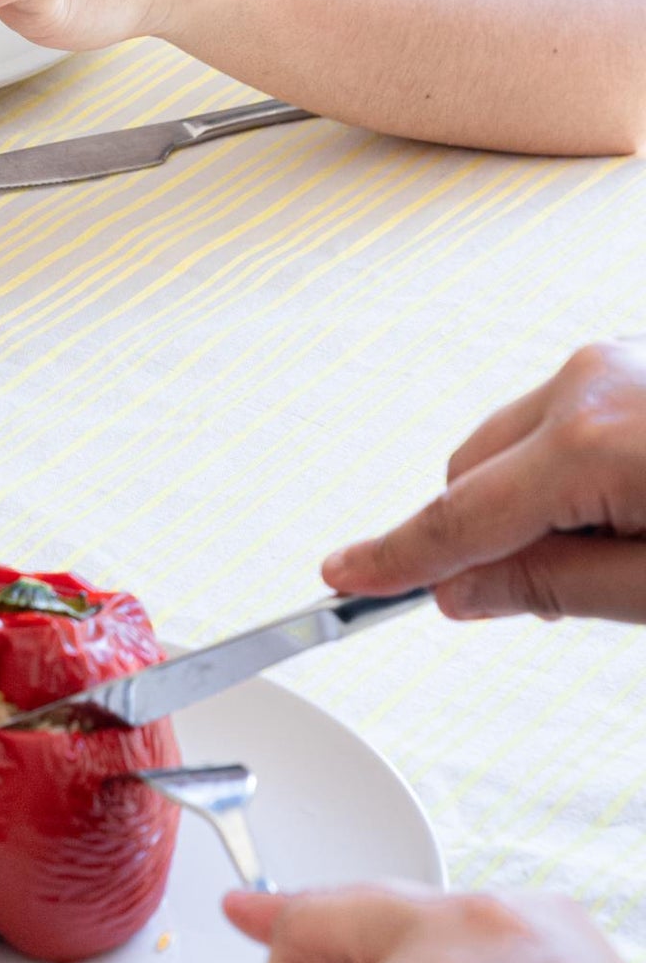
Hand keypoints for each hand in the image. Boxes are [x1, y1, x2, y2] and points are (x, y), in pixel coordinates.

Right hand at [322, 340, 645, 621]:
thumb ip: (559, 586)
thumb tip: (462, 591)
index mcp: (590, 438)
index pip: (459, 516)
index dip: (396, 557)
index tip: (345, 575)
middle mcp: (588, 382)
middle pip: (473, 473)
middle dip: (490, 537)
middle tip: (548, 601)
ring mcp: (611, 361)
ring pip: (512, 446)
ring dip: (534, 501)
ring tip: (626, 538)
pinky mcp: (629, 362)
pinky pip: (559, 419)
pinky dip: (568, 468)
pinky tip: (633, 498)